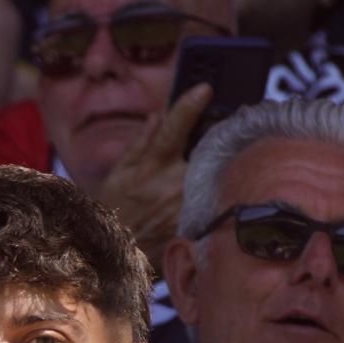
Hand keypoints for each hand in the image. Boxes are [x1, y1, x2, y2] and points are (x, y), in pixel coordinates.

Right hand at [96, 82, 211, 272]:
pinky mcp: (202, 217)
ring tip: (221, 153)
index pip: (174, 127)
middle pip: (206, 146)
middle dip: (214, 133)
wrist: (120, 253)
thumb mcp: (118, 173)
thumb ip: (140, 143)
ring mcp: (191, 202)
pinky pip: (216, 191)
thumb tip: (158, 115)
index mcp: (151, 167)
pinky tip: (222, 181)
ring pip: (215, 169)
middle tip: (227, 119)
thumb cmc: (116, 211)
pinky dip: (220, 182)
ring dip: (220, 159)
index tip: (204, 89)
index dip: (189, 105)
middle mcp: (175, 183)